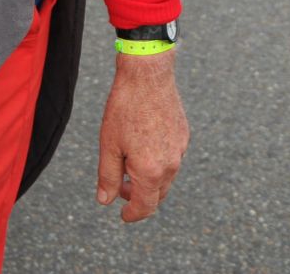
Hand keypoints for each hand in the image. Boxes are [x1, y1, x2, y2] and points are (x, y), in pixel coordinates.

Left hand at [95, 50, 188, 222]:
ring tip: (127, 165)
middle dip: (139, 198)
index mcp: (151, 170)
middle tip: (119, 188)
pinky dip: (158, 163)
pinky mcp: (183, 136)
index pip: (145, 206)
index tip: (122, 215)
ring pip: (166, 177)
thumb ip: (108, 176)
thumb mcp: (109, 144)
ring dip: (148, 180)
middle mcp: (171, 164)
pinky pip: (172, 159)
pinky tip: (142, 147)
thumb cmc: (125, 108)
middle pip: (157, 195)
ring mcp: (180, 150)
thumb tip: (105, 201)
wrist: (148, 75)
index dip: (132, 214)